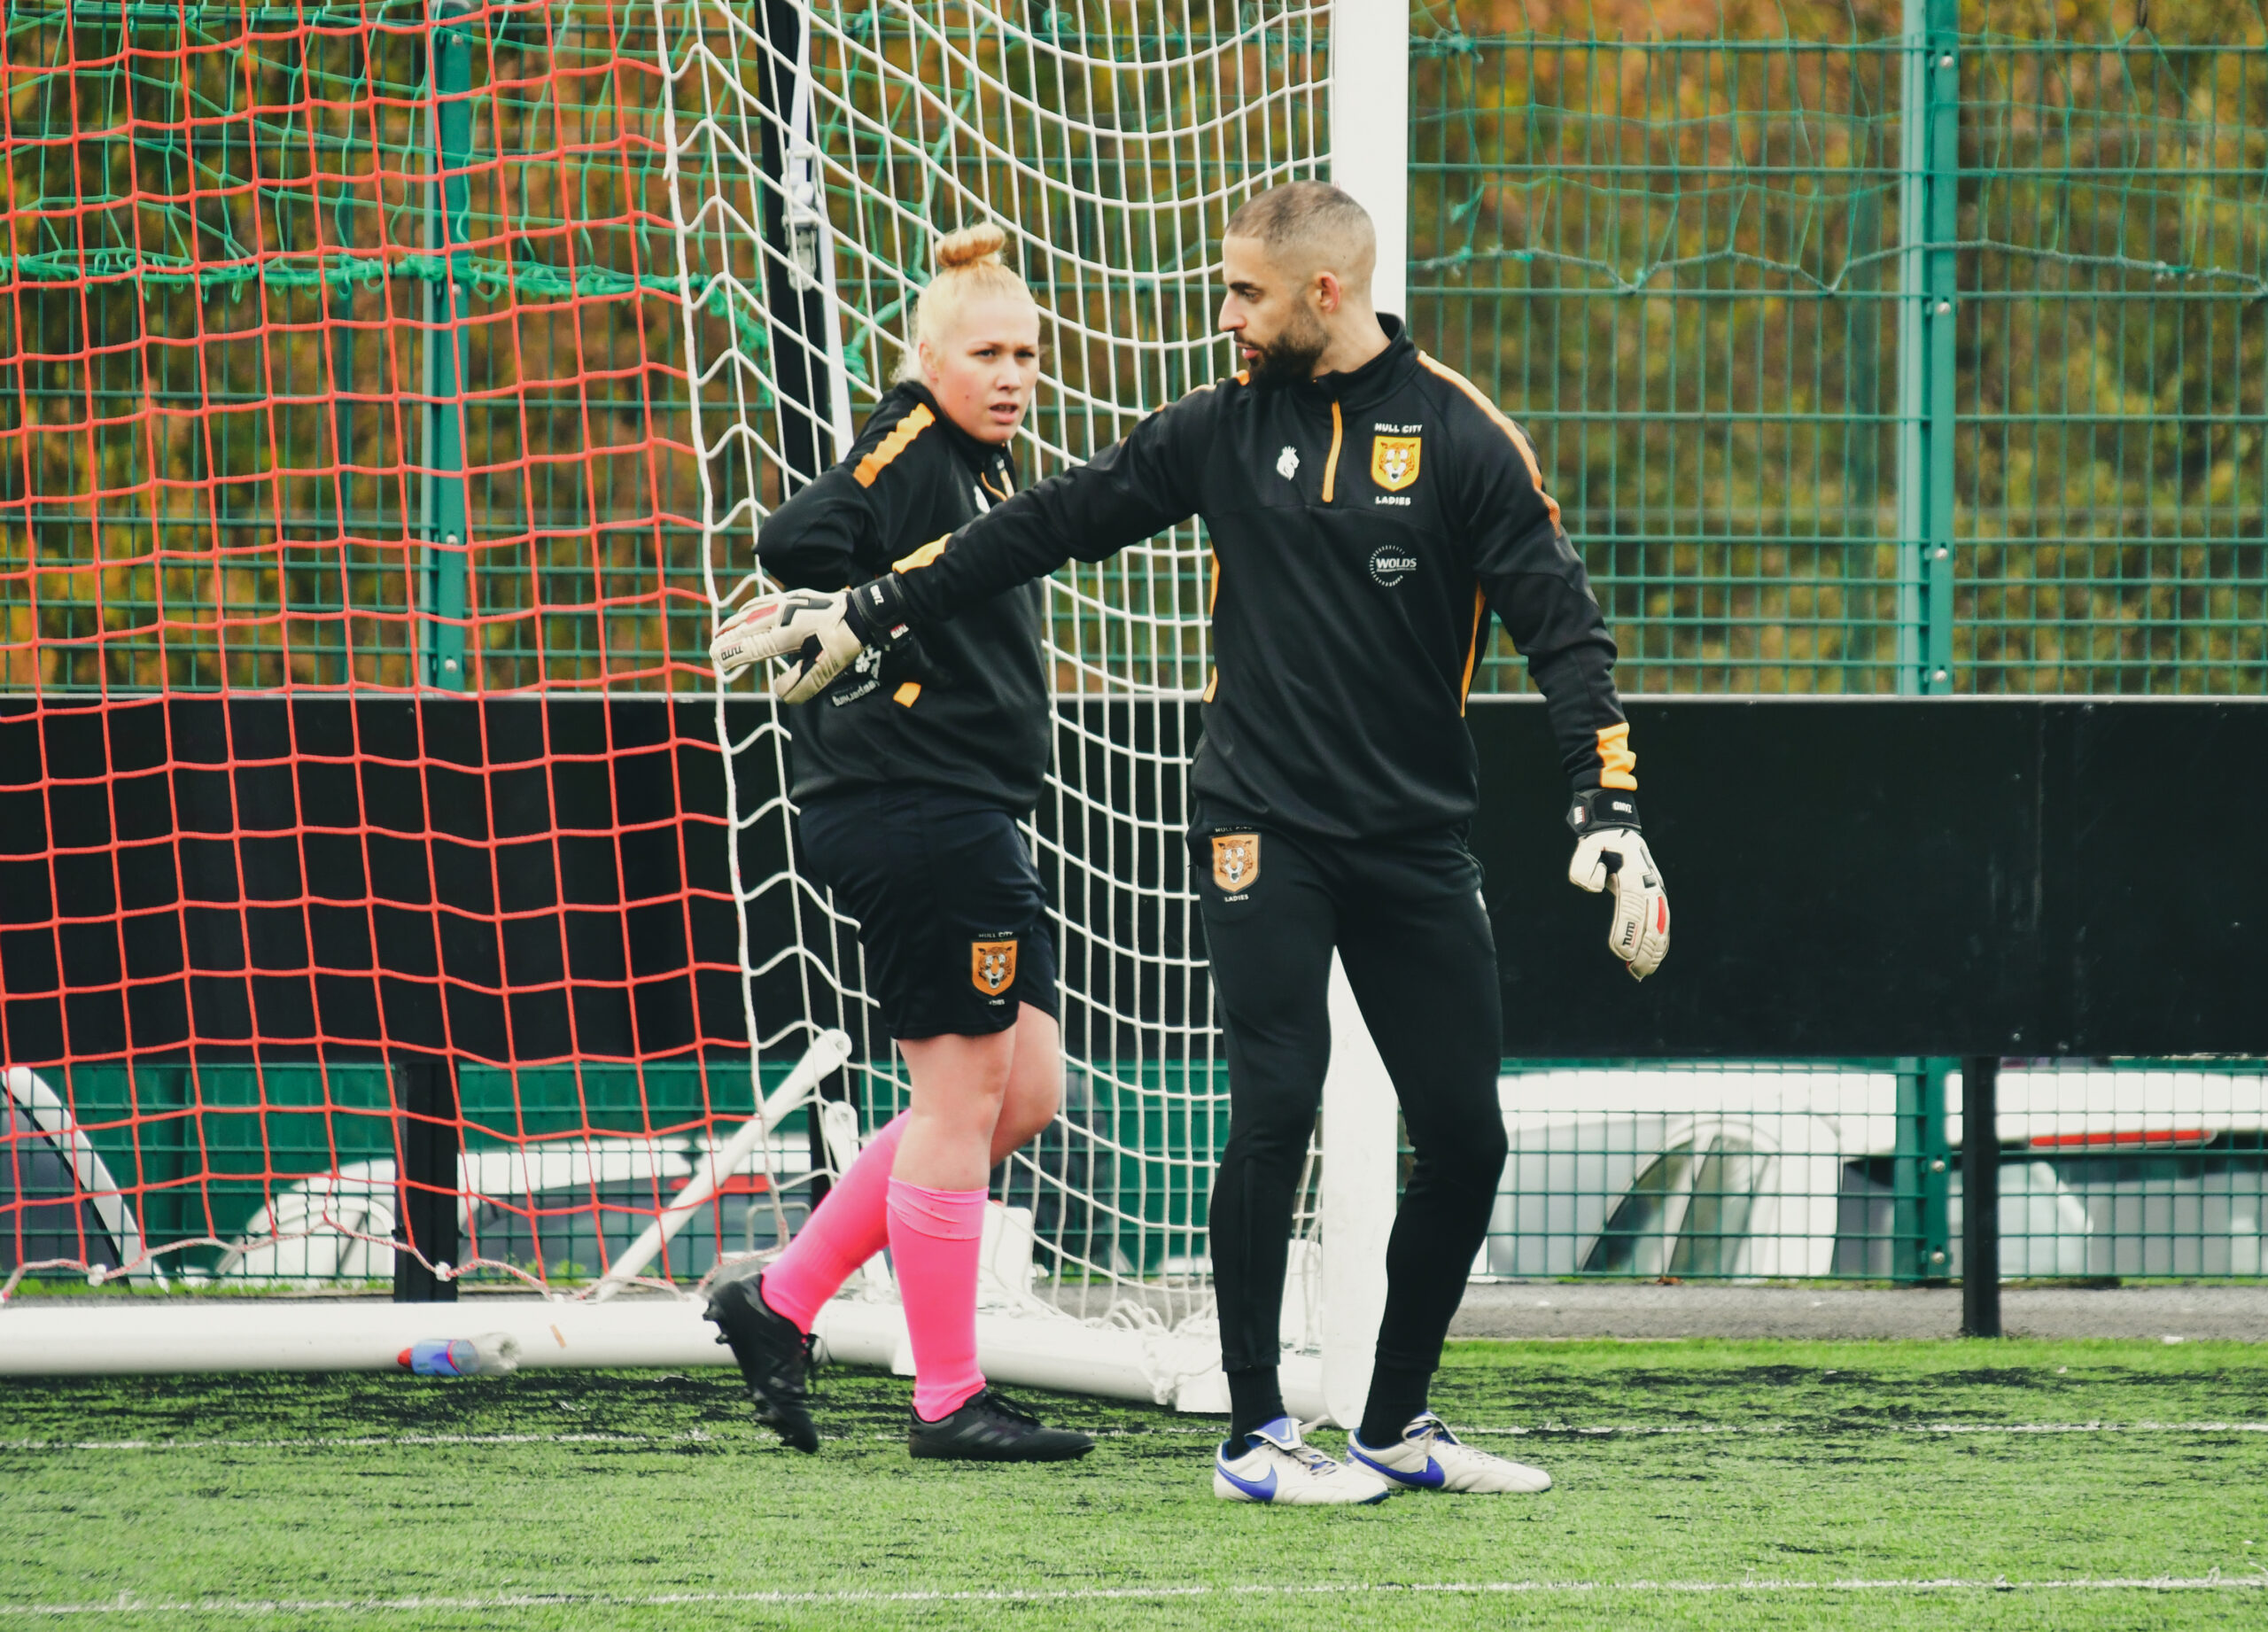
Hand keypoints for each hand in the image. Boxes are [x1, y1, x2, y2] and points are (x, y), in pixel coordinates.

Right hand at [709, 577, 908, 701]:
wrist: (862, 611)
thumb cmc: (844, 641)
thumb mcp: (826, 670)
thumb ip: (802, 686)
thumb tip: (779, 693)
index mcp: (788, 634)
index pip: (752, 646)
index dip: (732, 655)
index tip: (718, 663)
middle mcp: (782, 616)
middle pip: (745, 629)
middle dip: (727, 640)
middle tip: (712, 653)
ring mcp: (786, 603)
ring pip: (751, 613)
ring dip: (734, 624)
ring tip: (721, 634)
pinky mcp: (792, 596)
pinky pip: (762, 602)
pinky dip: (748, 611)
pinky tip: (743, 614)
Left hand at [1566, 790, 1668, 979]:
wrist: (1616, 827)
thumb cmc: (1599, 841)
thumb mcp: (1587, 846)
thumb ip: (1585, 866)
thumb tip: (1597, 887)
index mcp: (1633, 873)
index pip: (1631, 907)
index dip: (1627, 931)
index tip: (1621, 953)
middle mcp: (1648, 883)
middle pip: (1651, 921)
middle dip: (1644, 949)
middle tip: (1635, 972)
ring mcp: (1655, 889)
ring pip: (1660, 925)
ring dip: (1654, 950)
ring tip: (1645, 972)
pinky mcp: (1655, 895)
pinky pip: (1662, 922)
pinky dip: (1660, 942)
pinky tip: (1655, 959)